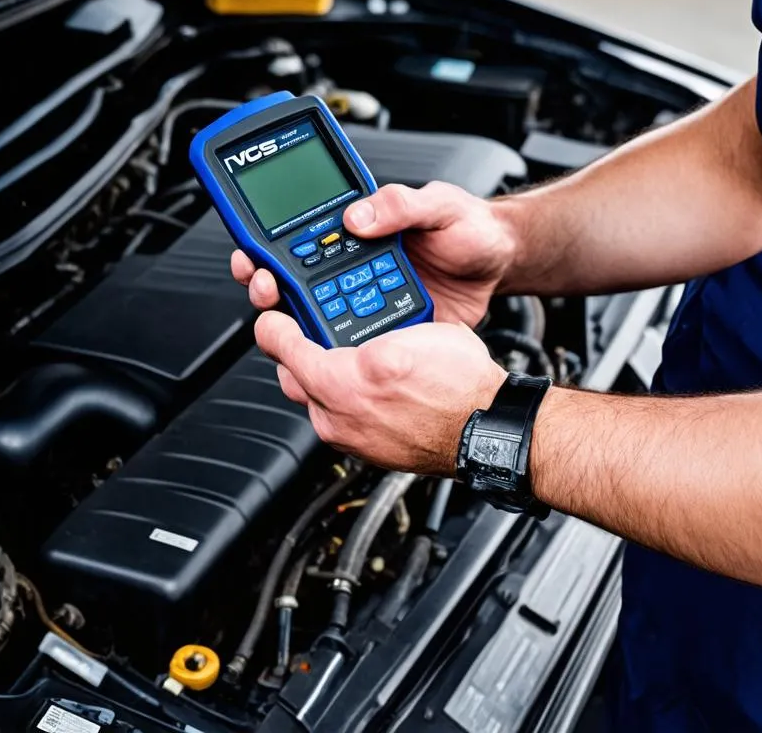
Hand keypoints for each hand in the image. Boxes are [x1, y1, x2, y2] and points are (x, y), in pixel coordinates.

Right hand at [231, 182, 515, 325]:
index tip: (252, 253)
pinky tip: (330, 351)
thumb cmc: (470, 227)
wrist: (503, 263)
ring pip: (316, 313)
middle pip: (295, 278)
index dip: (266, 245)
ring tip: (291, 321)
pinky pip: (353, 341)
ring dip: (296, 320)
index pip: (298, 234)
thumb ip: (399, 204)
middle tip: (267, 286)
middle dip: (268, 283)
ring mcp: (367, 298)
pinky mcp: (386, 328)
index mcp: (357, 229)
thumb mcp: (437, 203)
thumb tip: (356, 216)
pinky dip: (336, 349)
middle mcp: (353, 264)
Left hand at [255, 310, 507, 473]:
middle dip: (294, 350)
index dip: (273, 323)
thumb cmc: (459, 386)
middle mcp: (336, 416)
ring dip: (318, 374)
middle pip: (291, 374)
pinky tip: (365, 382)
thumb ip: (368, 323)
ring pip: (313, 397)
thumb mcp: (411, 331)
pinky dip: (341, 397)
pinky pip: (338, 416)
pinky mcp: (365, 448)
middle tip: (309, 329)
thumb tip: (343, 316)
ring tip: (341, 353)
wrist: (488, 428)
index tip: (273, 314)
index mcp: (340, 383)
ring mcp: (350, 436)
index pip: (281, 346)